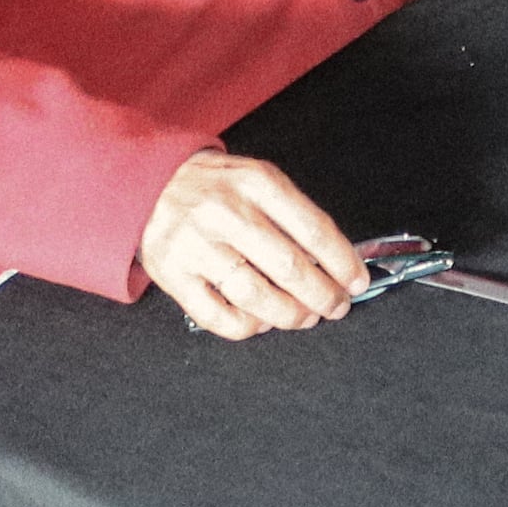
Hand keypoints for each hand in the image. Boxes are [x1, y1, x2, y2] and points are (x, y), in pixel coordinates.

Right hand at [137, 150, 373, 338]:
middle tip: (336, 306)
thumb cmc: (217, 187)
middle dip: (322, 295)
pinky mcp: (173, 275)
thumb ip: (293, 214)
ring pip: (256, 296)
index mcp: (256, 182)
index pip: (313, 228)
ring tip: (306, 317)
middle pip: (288, 267)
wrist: (150, 183)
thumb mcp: (258, 180)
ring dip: (290, 315)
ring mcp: (196, 245)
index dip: (342, 261)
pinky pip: (218, 316)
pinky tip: (263, 322)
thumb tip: (335, 262)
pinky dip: (248, 327)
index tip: (357, 281)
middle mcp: (226, 212)